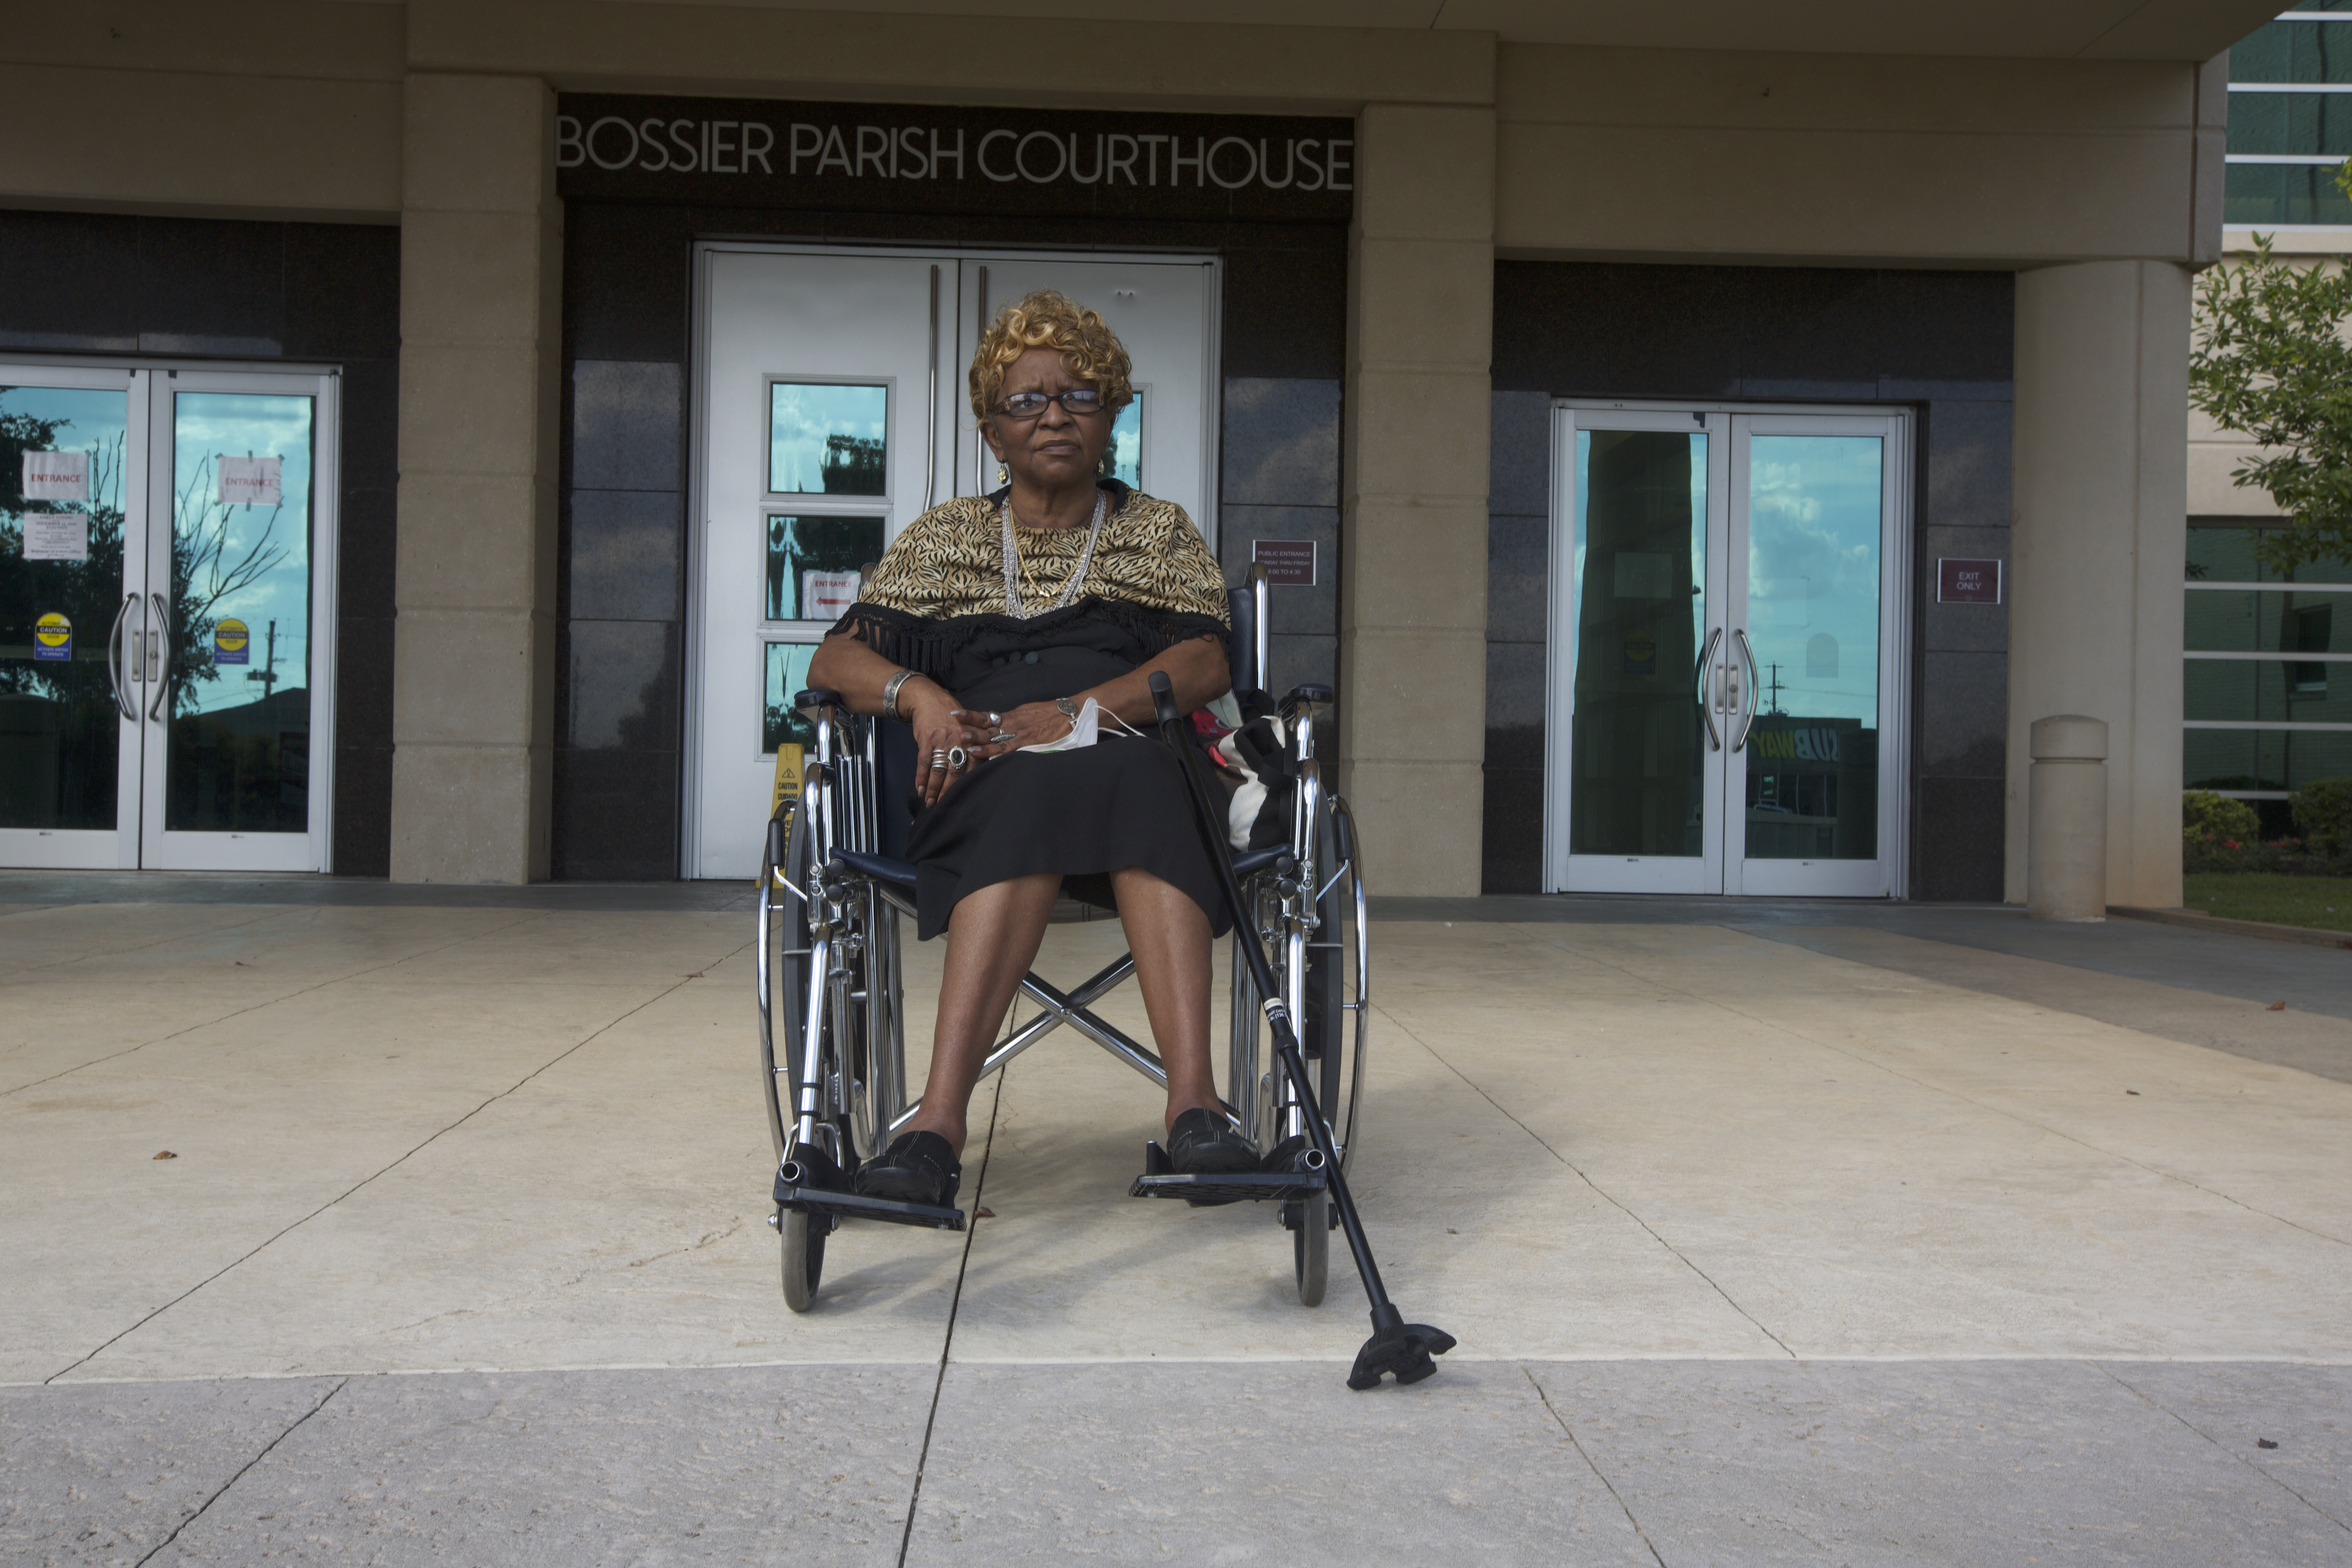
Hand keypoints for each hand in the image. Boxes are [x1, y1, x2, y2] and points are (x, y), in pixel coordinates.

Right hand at [908, 688, 988, 806]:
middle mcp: (959, 742)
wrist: (929, 700)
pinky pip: (924, 763)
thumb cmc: (951, 716)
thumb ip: (974, 747)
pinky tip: (919, 788)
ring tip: (929, 801)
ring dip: (932, 788)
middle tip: (942, 805)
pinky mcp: (927, 740)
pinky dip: (921, 777)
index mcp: (972, 741)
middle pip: (955, 773)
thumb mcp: (968, 728)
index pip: (971, 768)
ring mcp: (942, 741)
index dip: (965, 785)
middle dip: (947, 791)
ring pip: (938, 770)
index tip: (962, 798)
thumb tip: (978, 769)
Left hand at [958, 700, 1075, 763]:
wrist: (1070, 714)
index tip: (956, 714)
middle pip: (987, 728)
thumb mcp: (1027, 711)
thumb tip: (1001, 723)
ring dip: (980, 743)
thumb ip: (1013, 718)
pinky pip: (1010, 750)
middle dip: (971, 729)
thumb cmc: (1050, 712)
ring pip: (996, 740)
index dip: (971, 716)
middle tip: (954, 729)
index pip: (987, 716)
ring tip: (965, 743)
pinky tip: (986, 757)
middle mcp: (1013, 725)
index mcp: (1012, 716)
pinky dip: (997, 754)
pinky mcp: (1029, 745)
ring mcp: (1020, 736)